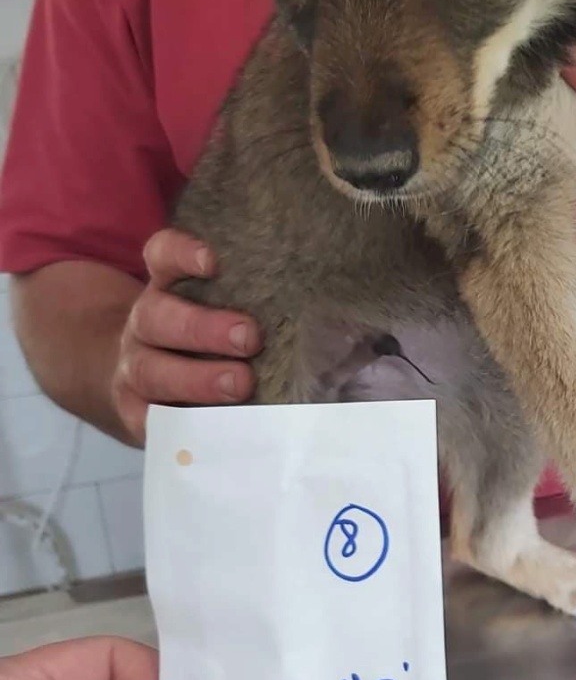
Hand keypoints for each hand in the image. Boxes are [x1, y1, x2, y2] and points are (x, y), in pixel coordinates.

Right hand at [114, 229, 262, 441]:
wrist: (149, 381)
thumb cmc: (209, 338)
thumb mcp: (226, 309)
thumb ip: (261, 304)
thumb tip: (337, 321)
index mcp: (166, 288)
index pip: (162, 256)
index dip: (181, 254)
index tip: (213, 261)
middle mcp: (145, 324)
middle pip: (157, 317)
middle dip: (203, 328)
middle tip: (249, 338)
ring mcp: (135, 369)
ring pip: (152, 371)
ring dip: (197, 378)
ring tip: (240, 384)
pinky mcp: (138, 412)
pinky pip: (150, 420)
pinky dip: (180, 422)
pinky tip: (214, 425)